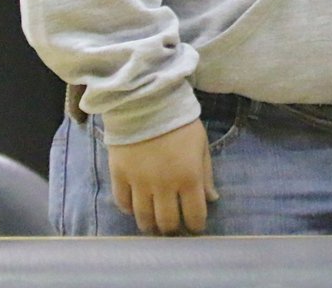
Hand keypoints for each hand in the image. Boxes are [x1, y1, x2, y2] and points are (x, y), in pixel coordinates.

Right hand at [108, 118, 217, 234]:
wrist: (147, 102)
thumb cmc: (180, 122)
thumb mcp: (201, 143)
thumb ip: (206, 173)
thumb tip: (212, 199)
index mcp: (188, 177)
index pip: (194, 215)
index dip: (196, 225)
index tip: (195, 227)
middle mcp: (164, 186)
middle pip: (167, 223)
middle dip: (173, 229)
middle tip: (174, 226)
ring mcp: (139, 183)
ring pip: (144, 219)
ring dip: (151, 224)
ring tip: (155, 222)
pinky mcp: (119, 177)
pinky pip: (123, 204)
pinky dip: (130, 209)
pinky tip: (136, 205)